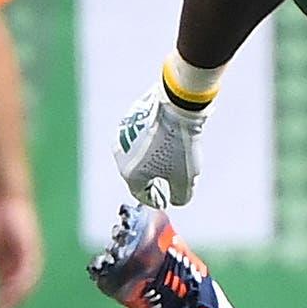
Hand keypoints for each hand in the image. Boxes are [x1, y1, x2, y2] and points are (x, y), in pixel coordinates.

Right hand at [0, 195, 42, 307]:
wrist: (2, 201)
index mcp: (8, 266)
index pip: (7, 292)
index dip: (0, 306)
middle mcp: (20, 265)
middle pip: (17, 292)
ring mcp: (28, 259)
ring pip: (24, 285)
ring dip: (14, 298)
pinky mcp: (32, 250)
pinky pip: (29, 271)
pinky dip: (20, 282)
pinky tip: (12, 291)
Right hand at [115, 75, 206, 208]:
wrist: (176, 106)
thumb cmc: (179, 145)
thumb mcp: (186, 177)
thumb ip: (181, 196)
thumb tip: (176, 200)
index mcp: (130, 174)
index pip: (141, 193)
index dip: (155, 200)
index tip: (165, 201)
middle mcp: (120, 156)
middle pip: (136, 175)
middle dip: (152, 182)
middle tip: (165, 186)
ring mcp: (123, 135)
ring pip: (137, 154)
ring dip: (151, 162)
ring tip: (168, 162)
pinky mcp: (130, 118)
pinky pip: (140, 137)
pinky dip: (150, 144)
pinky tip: (165, 141)